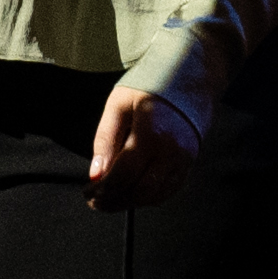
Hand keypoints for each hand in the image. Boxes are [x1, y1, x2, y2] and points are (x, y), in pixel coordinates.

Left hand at [83, 72, 204, 203]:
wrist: (190, 75)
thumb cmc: (151, 86)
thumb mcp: (119, 104)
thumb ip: (106, 139)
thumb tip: (96, 174)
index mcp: (151, 133)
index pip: (123, 175)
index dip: (102, 190)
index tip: (87, 192)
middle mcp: (171, 150)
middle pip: (140, 192)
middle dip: (114, 201)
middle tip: (96, 201)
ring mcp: (184, 159)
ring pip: (155, 197)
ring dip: (130, 203)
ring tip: (111, 199)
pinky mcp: (190, 162)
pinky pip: (168, 191)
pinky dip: (148, 197)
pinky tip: (132, 192)